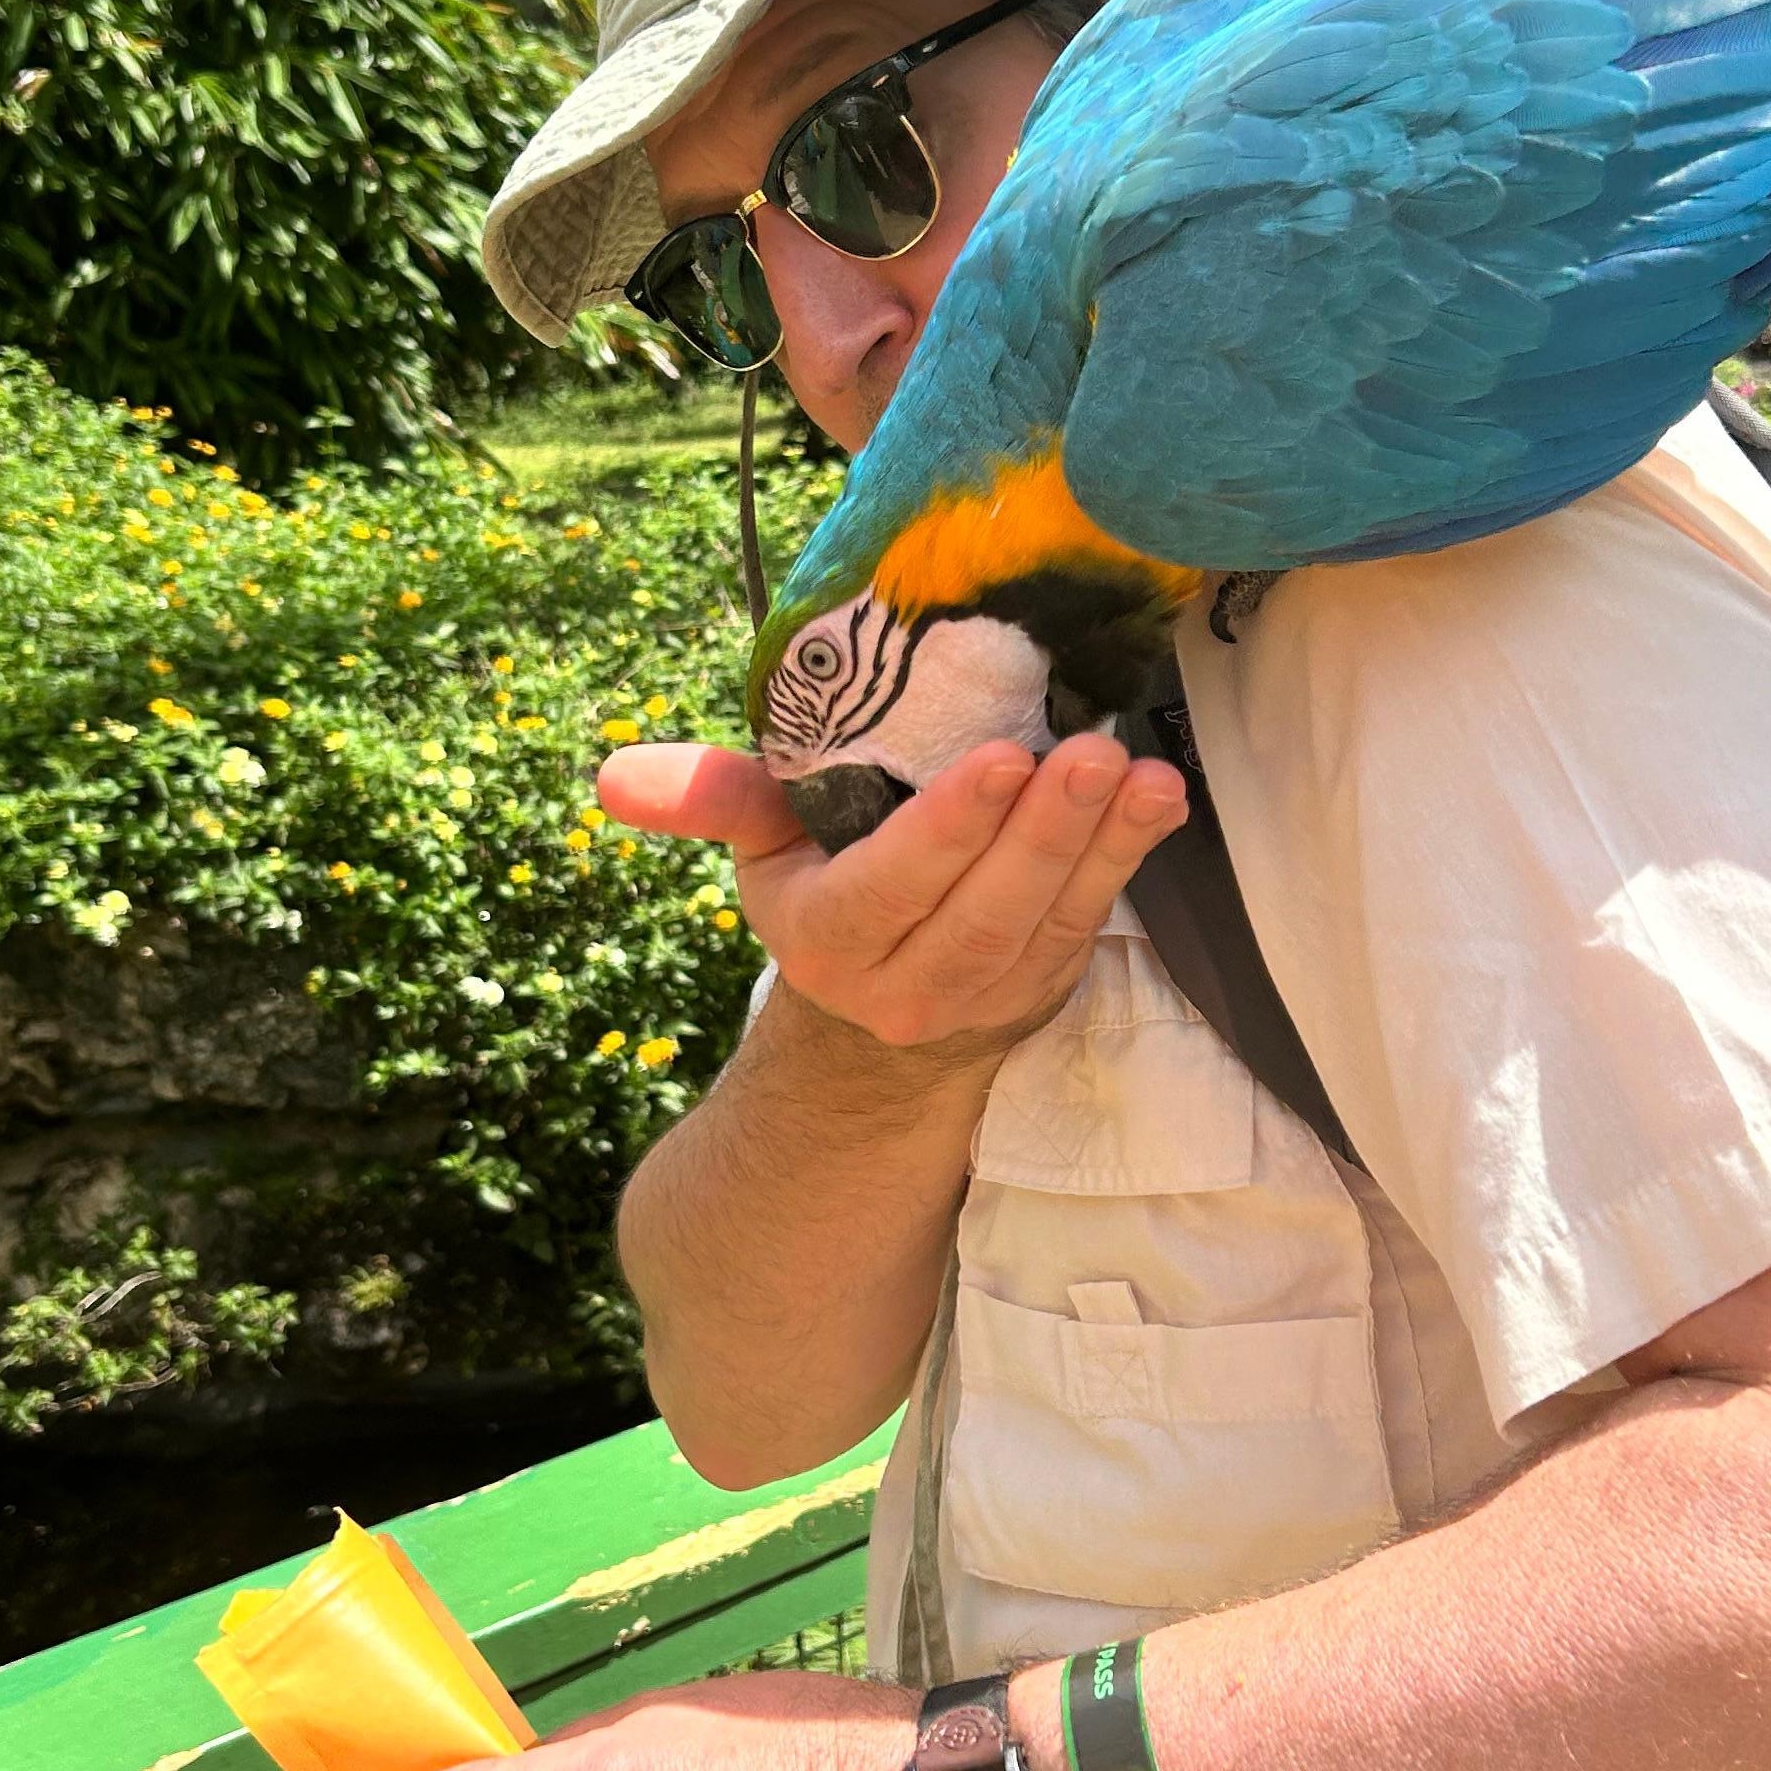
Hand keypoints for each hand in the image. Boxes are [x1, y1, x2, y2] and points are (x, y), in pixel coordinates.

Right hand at [598, 732, 1184, 1055]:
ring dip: (1101, 846)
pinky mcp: (1045, 985)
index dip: (946, 831)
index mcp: (828, 938)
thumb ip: (713, 799)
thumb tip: (611, 780)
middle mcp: (905, 983)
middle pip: (981, 913)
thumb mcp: (765, 846)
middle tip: (1089, 751)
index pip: (889, 888)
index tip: (999, 759)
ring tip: (1139, 772)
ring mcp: (985, 994)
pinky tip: (1159, 799)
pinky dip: (1129, 860)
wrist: (877, 1020)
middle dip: (1041, 833)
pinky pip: (1090, 923)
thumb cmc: (823, 885)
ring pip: (1045, 923)